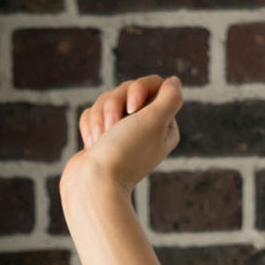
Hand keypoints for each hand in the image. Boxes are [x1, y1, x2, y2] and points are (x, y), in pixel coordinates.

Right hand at [63, 75, 182, 195]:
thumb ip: (170, 97)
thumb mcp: (156, 120)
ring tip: (100, 140)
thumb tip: (174, 82)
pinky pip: (92, 113)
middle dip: (114, 104)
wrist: (94, 182)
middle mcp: (145, 127)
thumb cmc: (125, 152)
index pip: (153, 85)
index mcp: (164, 124)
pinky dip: (90, 126)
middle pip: (126, 88)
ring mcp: (121, 132)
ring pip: (106, 99)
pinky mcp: (101, 136)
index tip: (133, 108)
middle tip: (113, 127)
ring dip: (100, 117)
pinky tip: (92, 144)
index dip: (138, 89)